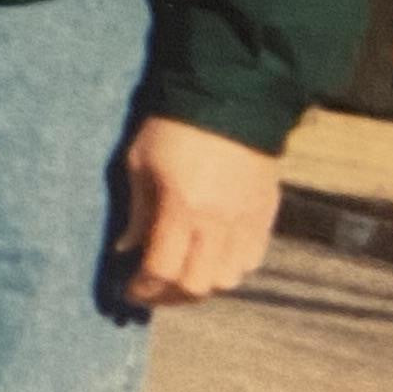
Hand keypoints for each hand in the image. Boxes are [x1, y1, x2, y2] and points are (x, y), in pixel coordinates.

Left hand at [114, 116, 279, 309]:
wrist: (235, 95)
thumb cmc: (177, 126)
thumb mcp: (142, 161)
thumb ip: (137, 211)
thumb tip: (126, 249)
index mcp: (182, 207)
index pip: (162, 270)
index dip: (143, 289)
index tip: (130, 289)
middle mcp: (218, 222)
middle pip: (196, 285)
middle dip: (169, 296)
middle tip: (153, 289)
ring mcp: (247, 220)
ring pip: (228, 280)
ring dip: (202, 284)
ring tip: (184, 274)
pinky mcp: (266, 214)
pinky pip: (252, 260)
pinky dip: (230, 268)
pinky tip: (212, 257)